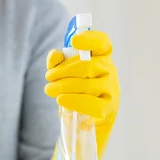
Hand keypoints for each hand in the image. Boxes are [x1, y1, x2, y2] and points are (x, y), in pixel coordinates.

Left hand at [44, 30, 119, 159]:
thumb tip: (55, 55)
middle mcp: (109, 70)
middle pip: (87, 65)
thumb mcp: (62, 75)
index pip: (102, 43)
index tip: (74, 41)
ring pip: (87, 84)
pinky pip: (92, 104)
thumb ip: (57, 63)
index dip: (90, 39)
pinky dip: (74, 101)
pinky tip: (61, 100)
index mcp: (100, 57)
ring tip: (50, 89)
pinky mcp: (108, 108)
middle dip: (63, 71)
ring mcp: (111, 89)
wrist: (83, 119)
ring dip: (63, 86)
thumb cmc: (74, 91)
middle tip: (48, 77)